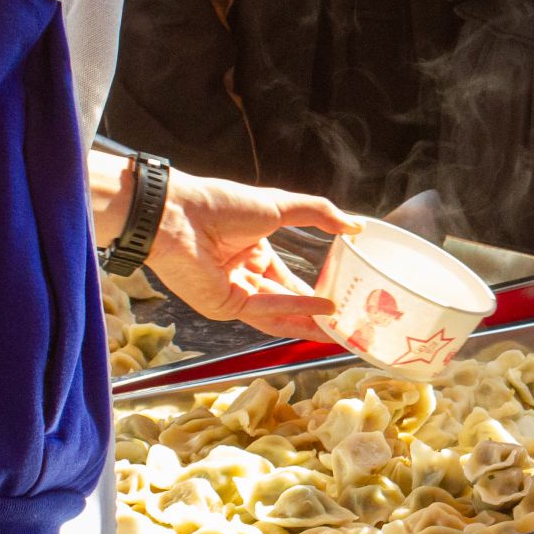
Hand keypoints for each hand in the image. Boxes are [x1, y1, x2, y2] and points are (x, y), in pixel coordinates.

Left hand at [144, 172, 362, 340]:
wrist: (178, 213)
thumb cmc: (221, 204)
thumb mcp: (279, 205)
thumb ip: (319, 214)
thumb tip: (356, 225)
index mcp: (253, 253)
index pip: (289, 280)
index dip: (315, 291)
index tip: (342, 298)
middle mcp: (244, 276)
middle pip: (286, 302)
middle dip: (316, 315)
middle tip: (348, 324)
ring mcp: (233, 294)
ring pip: (278, 313)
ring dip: (309, 322)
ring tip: (340, 329)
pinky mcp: (223, 305)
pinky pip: (263, 309)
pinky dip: (293, 309)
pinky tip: (321, 309)